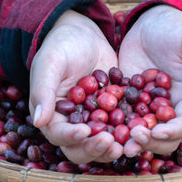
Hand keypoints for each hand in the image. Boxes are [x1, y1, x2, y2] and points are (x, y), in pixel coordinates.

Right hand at [29, 10, 122, 163]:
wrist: (84, 34)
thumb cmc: (60, 46)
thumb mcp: (50, 64)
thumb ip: (43, 92)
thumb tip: (38, 121)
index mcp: (52, 116)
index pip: (59, 134)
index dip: (71, 136)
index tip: (85, 131)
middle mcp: (73, 124)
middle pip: (81, 147)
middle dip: (95, 148)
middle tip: (110, 142)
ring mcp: (94, 121)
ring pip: (103, 142)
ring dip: (114, 147)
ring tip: (128, 142)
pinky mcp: (113, 114)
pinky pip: (122, 127)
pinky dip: (131, 131)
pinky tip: (143, 129)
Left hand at [118, 5, 181, 156]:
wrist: (155, 19)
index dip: (171, 132)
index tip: (156, 132)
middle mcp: (167, 108)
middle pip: (160, 136)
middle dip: (147, 141)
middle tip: (132, 137)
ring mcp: (145, 105)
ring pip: (138, 130)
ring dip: (127, 138)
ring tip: (114, 139)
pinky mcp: (126, 97)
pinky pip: (119, 113)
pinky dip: (110, 121)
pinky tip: (99, 124)